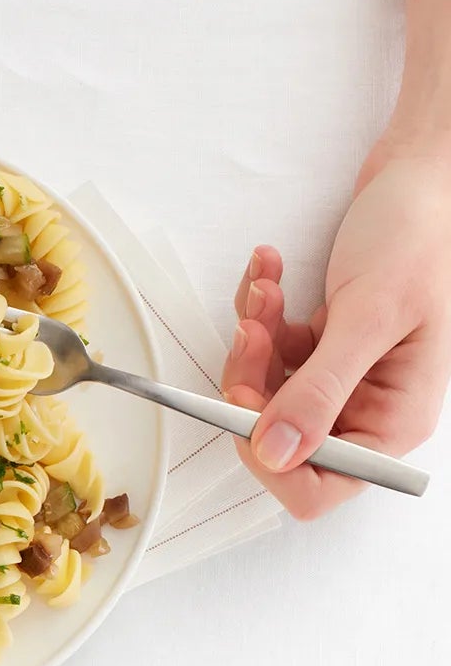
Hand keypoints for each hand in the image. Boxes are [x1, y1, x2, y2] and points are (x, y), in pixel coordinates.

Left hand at [222, 146, 450, 516]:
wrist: (420, 177)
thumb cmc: (418, 236)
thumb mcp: (371, 315)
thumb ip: (320, 390)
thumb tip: (277, 456)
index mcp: (393, 421)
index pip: (320, 487)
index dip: (270, 461)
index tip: (245, 408)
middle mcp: (366, 411)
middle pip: (277, 441)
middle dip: (251, 386)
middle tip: (251, 331)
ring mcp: (339, 382)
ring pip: (262, 396)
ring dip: (252, 341)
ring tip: (267, 289)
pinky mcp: (318, 351)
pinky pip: (267, 353)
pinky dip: (259, 315)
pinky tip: (267, 272)